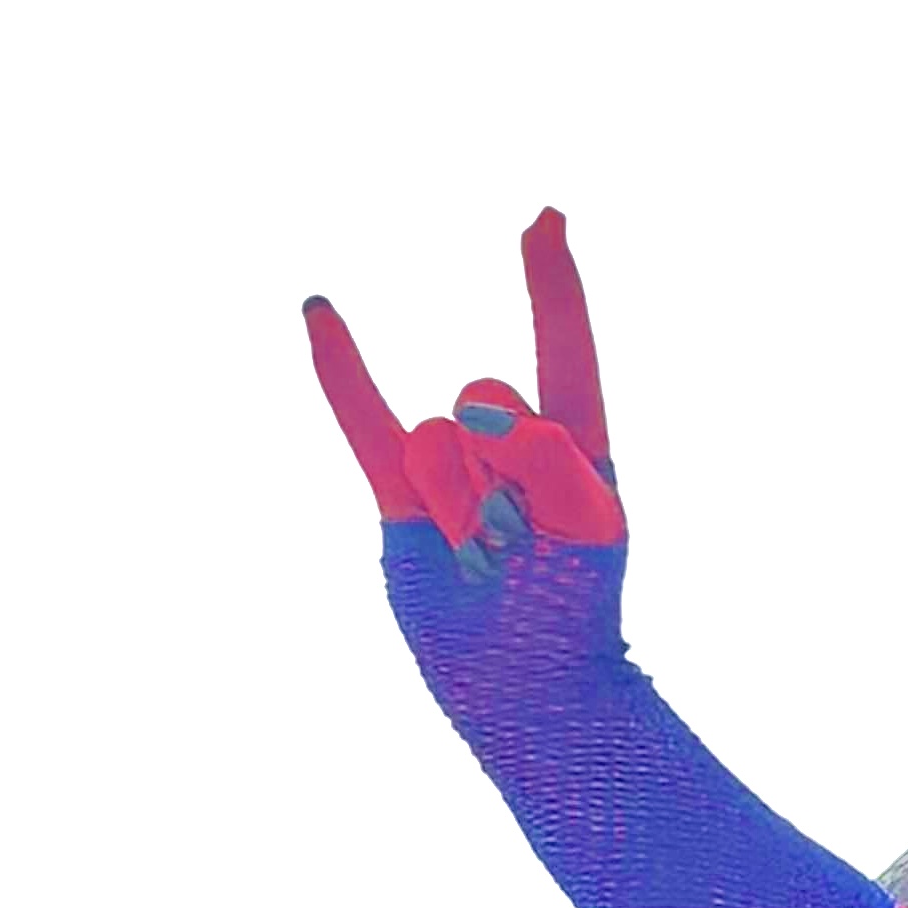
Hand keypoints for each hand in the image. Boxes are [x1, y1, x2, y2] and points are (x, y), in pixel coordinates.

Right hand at [304, 210, 633, 760]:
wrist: (530, 690)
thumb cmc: (575, 606)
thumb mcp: (587, 519)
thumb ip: (537, 448)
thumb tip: (461, 413)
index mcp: (579, 445)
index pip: (567, 349)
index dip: (554, 289)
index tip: (545, 218)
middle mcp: (511, 442)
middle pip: (494, 399)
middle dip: (510, 464)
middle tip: (528, 538)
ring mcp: (452, 468)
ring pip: (438, 439)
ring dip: (463, 504)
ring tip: (488, 558)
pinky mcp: (397, 500)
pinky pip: (363, 420)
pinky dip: (341, 368)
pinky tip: (320, 309)